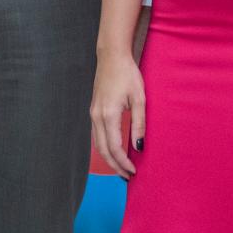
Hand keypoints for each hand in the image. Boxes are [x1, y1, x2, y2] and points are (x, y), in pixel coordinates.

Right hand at [90, 49, 145, 179]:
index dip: (123, 162)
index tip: (133, 171)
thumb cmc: (128, 74)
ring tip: (121, 167)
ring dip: (108, 158)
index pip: (114, 147)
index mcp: (108, 115)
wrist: (111, 56)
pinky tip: (113, 151)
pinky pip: (96, 135)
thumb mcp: (139, 99)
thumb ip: (139, 124)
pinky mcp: (93, 110)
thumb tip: (139, 147)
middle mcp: (97, 116)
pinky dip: (104, 147)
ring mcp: (93, 113)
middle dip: (115, 165)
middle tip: (127, 176)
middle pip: (103, 150)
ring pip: (97, 144)